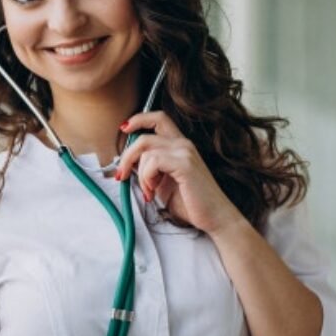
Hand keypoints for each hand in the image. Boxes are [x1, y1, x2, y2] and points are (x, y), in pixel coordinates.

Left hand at [116, 111, 245, 234]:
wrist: (214, 217)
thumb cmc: (189, 202)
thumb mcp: (161, 182)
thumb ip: (147, 169)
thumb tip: (125, 164)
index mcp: (179, 145)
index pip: (158, 118)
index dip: (138, 119)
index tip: (123, 129)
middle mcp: (183, 144)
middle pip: (144, 137)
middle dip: (127, 156)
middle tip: (121, 175)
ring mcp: (185, 152)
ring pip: (145, 151)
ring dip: (139, 175)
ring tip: (148, 191)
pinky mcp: (185, 164)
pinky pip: (153, 162)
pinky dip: (146, 177)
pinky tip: (153, 191)